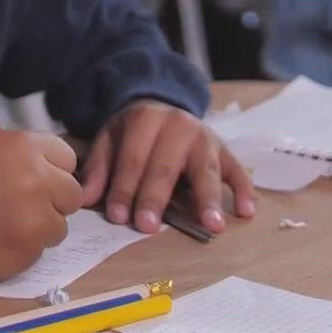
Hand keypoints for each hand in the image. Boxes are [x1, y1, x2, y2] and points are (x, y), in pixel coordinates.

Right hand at [0, 130, 83, 281]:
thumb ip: (25, 160)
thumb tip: (56, 174)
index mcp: (22, 146)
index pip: (67, 158)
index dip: (52, 171)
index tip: (35, 181)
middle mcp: (35, 179)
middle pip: (71, 194)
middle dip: (52, 202)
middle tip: (20, 208)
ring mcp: (33, 219)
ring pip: (59, 227)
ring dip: (39, 229)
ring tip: (2, 226)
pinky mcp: (26, 253)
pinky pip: (40, 252)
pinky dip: (21, 250)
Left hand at [80, 99, 255, 235]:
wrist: (161, 104)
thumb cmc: (133, 132)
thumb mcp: (110, 138)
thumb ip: (99, 167)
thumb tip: (85, 199)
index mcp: (146, 119)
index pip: (133, 159)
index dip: (124, 188)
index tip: (118, 218)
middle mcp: (178, 125)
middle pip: (166, 166)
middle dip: (155, 198)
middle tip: (148, 228)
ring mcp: (205, 137)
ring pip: (205, 169)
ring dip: (209, 199)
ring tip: (213, 225)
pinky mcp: (225, 148)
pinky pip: (237, 169)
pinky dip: (244, 190)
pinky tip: (246, 212)